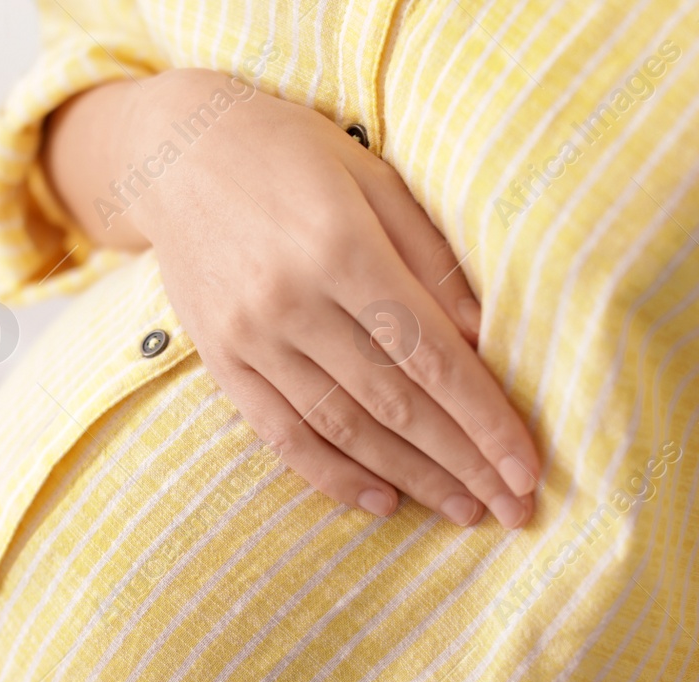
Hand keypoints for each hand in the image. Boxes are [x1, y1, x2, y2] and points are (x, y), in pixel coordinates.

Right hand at [46, 70, 539, 527]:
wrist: (174, 154)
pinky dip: (331, 474)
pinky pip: (281, 433)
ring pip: (343, 427)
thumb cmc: (291, 155)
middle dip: (461, 462)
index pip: (430, 353)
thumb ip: (430, 256)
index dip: (484, 418)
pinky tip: (380, 501)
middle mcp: (292, 301)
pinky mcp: (220, 359)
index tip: (525, 468)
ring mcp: (250, 337)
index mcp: (341, 247)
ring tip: (463, 509)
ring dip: (410, 476)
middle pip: (394, 402)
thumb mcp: (373, 178)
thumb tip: (489, 339)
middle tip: (512, 510)